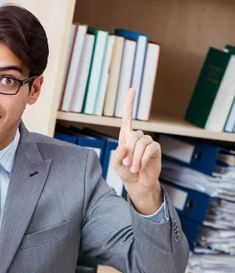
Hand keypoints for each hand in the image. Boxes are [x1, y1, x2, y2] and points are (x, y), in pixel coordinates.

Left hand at [111, 88, 162, 213]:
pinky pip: (149, 149)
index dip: (129, 104)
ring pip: (140, 143)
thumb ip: (116, 155)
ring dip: (135, 158)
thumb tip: (124, 146)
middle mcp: (136, 136)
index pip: (127, 118)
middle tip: (127, 164)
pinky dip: (142, 159)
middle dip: (128, 152)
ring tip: (133, 168)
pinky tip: (141, 166)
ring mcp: (147, 142)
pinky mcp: (155, 149)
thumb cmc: (125, 172)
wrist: (137, 183)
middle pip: (132, 136)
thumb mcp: (115, 164)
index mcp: (125, 137)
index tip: (131, 89)